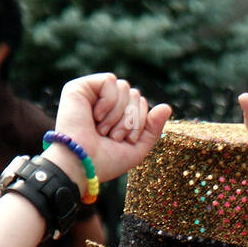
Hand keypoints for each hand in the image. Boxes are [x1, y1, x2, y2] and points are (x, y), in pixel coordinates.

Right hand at [52, 73, 170, 184]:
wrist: (83, 165)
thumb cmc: (106, 161)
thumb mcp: (137, 148)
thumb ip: (152, 129)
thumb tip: (167, 107)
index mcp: (116, 115)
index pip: (141, 103)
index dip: (139, 122)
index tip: (125, 141)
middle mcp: (104, 103)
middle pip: (135, 94)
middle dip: (130, 119)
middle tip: (112, 137)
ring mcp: (92, 94)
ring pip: (125, 87)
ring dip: (118, 114)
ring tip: (103, 129)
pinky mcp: (80, 87)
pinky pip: (110, 81)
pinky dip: (109, 102)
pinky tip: (96, 116)